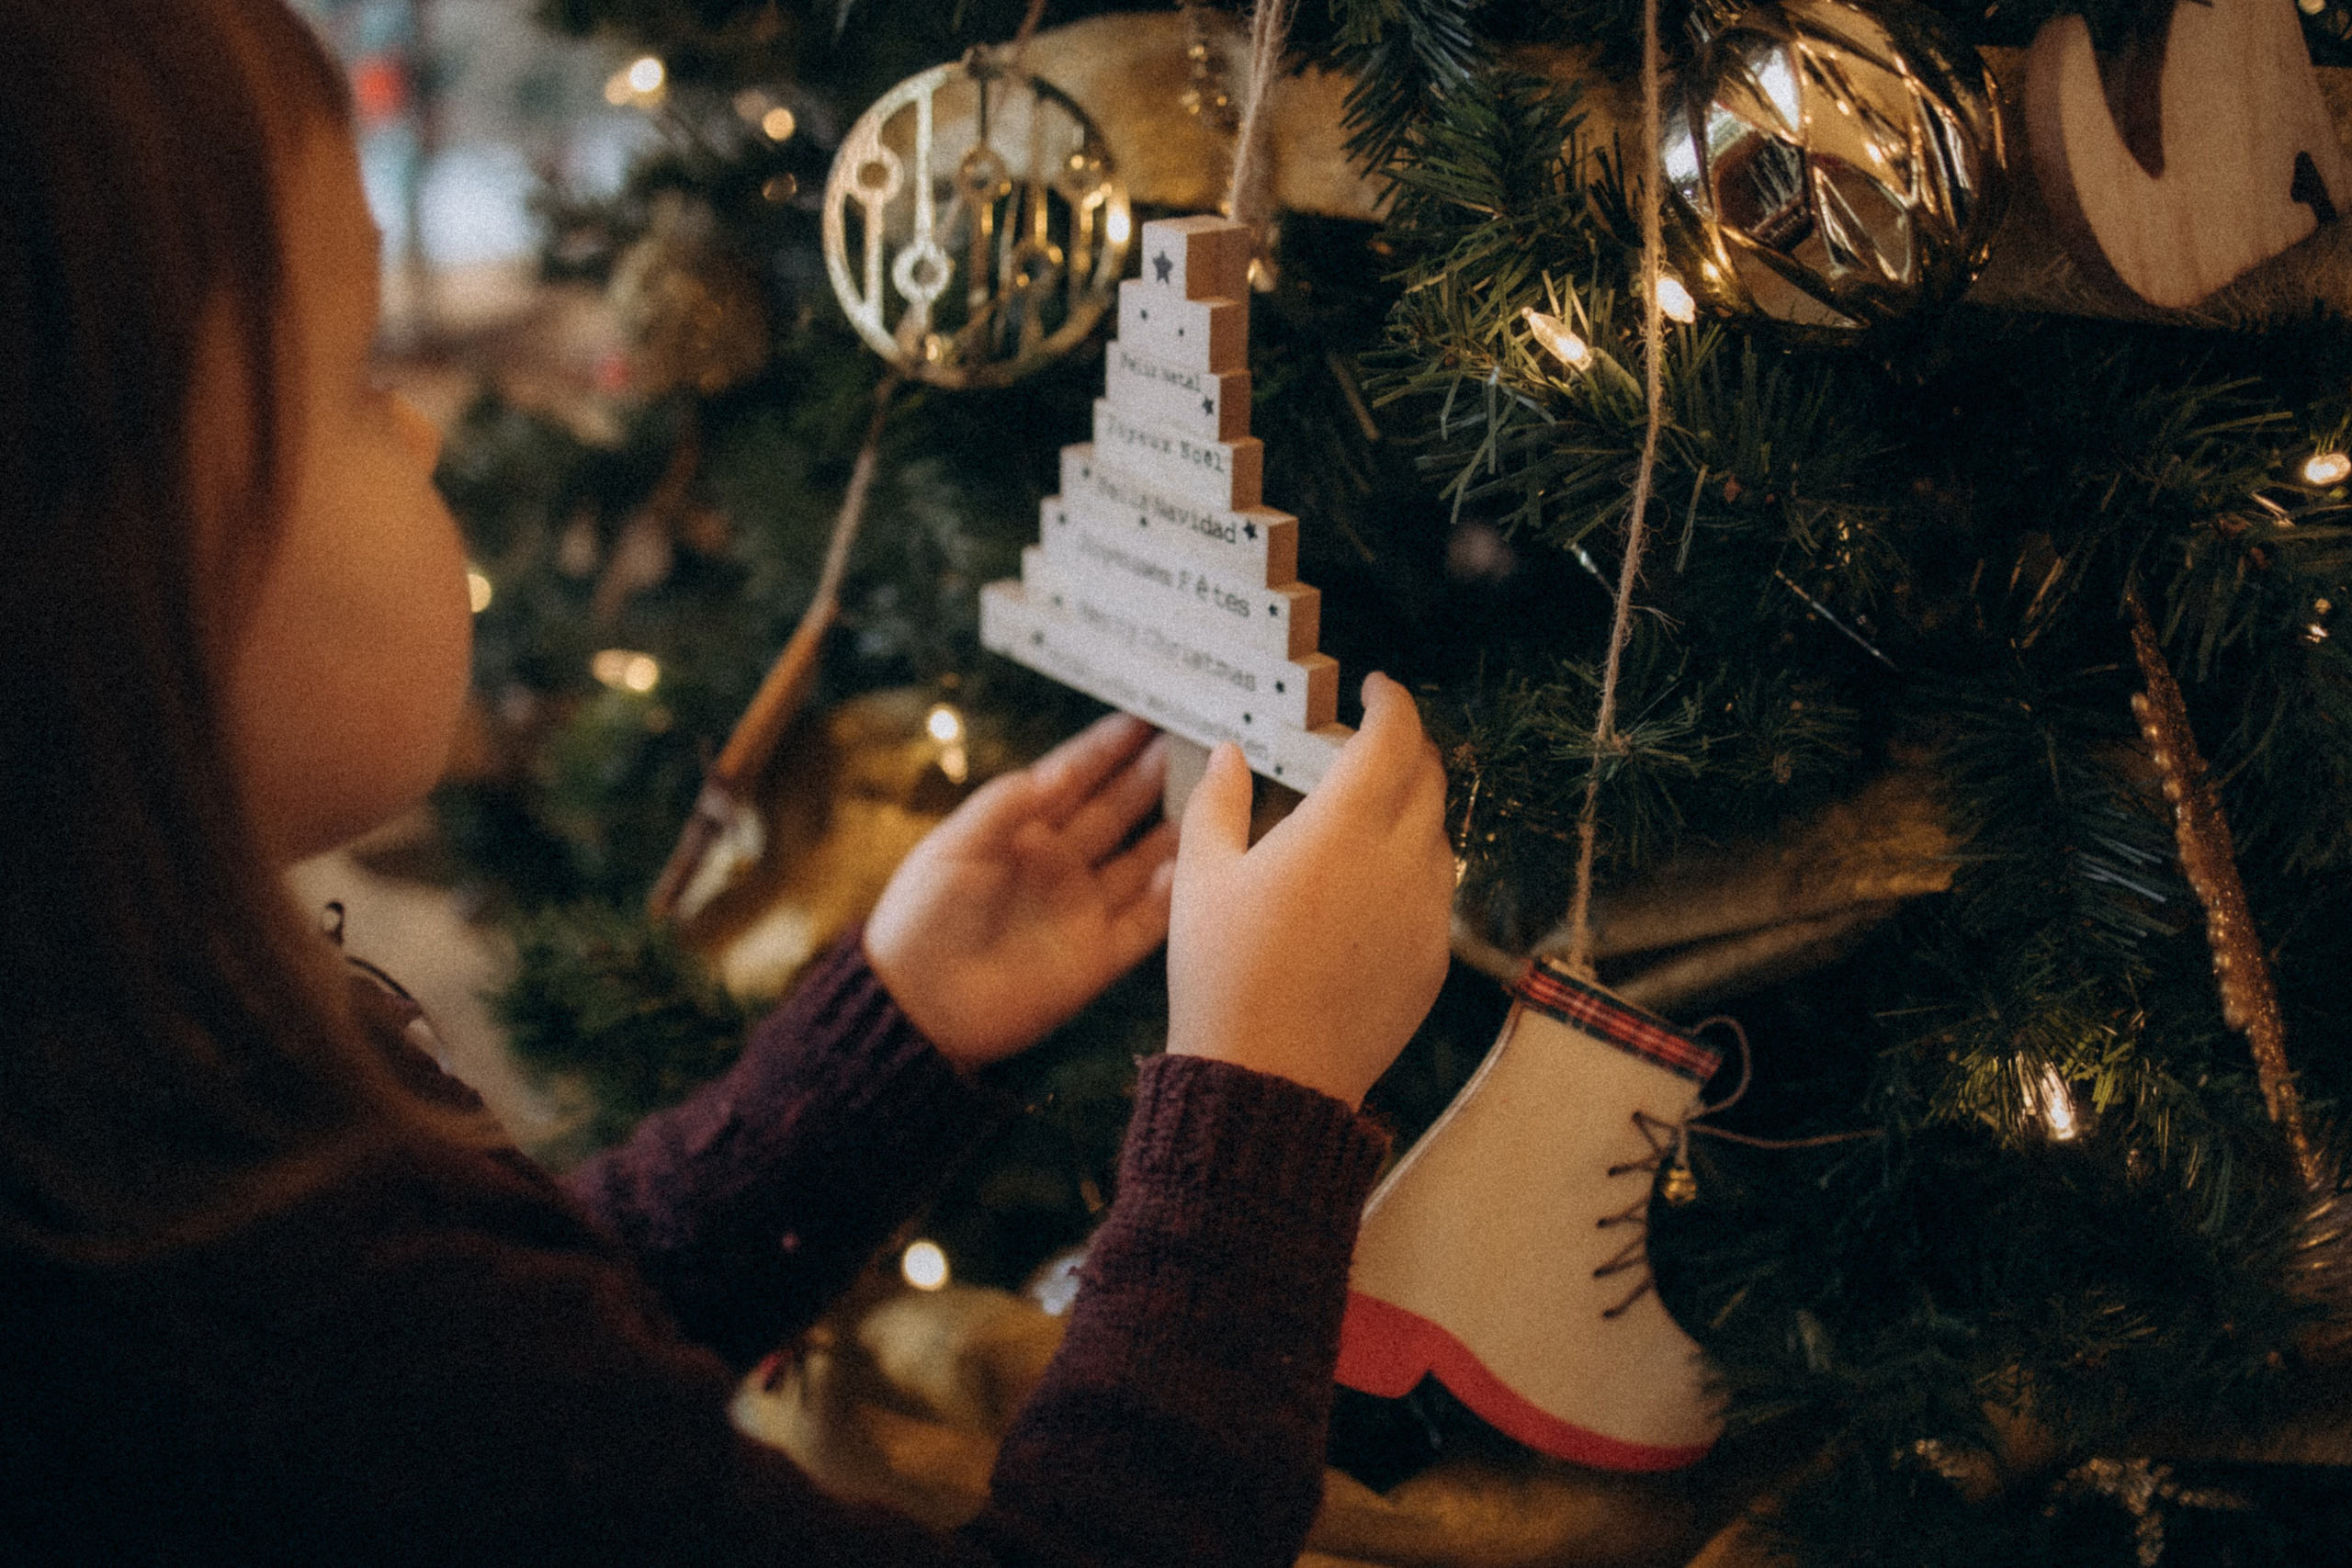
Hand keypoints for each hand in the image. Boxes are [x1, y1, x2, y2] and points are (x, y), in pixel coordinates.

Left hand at [865, 712, 1176, 1071]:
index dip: (1108, 747)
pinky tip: (1197, 869)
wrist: (918, 1006)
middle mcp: (1059, 864)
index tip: (1146, 714)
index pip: (1074, 777)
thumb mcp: (955, 848)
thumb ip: (1005, 805)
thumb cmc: (921, 918)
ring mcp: (1082, 909)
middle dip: (1154, 775)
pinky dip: (1173, 899)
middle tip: (1195, 741)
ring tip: (1215, 794)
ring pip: (1142, 861)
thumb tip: (1058, 770)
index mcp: (1022, 831)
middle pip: (1117, 811)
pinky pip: (1146, 923)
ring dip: (1177, 830)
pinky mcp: (1097, 957)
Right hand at [1166, 672, 1454, 1108]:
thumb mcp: (1199, 881)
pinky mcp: (1432, 960)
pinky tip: (1369, 889)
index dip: (1393, 701)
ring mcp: (1424, 914)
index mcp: (1341, 829)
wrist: (1268, 1079)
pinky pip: (1433, 894)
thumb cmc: (1222, 976)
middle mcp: (1398, 862)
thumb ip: (1217, 803)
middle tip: (1373, 743)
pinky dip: (1411, 870)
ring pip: (1437, 836)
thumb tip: (1229, 754)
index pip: (1394, 737)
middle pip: (1429, 777)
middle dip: (1407, 748)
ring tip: (1365, 817)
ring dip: (1411, 810)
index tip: (1377, 689)